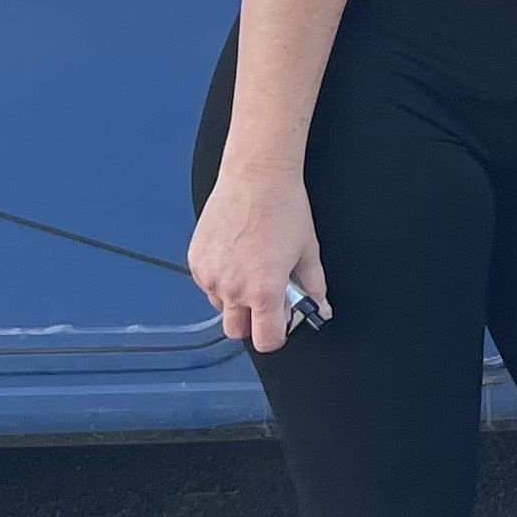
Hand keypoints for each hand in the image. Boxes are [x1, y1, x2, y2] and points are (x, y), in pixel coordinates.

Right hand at [186, 171, 330, 354]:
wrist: (256, 176)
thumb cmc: (285, 208)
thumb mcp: (308, 251)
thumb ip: (314, 287)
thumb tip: (320, 308)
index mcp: (263, 290)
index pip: (265, 340)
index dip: (276, 336)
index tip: (281, 326)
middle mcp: (232, 288)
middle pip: (237, 331)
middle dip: (253, 322)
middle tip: (267, 298)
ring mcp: (209, 276)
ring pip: (221, 307)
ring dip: (235, 299)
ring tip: (252, 268)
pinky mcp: (195, 262)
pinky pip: (207, 285)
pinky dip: (220, 279)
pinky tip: (236, 255)